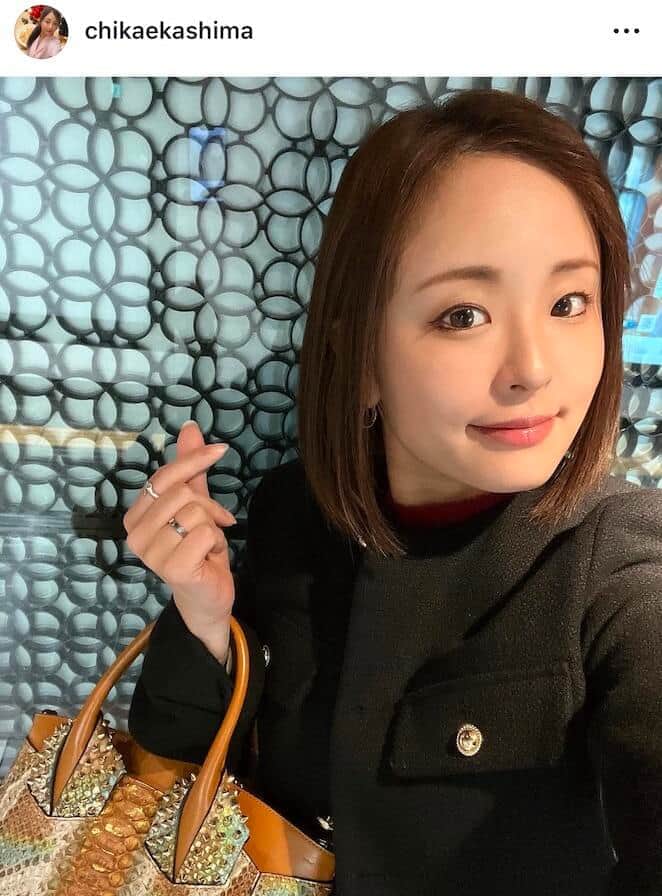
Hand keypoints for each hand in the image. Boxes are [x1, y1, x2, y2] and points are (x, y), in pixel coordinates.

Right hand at [123, 422, 237, 645]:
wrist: (207, 596)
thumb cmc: (198, 550)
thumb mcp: (195, 504)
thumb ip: (190, 470)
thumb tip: (190, 429)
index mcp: (135, 516)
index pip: (164, 476)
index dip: (194, 460)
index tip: (221, 450)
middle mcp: (134, 534)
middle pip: (183, 492)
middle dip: (209, 506)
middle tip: (214, 525)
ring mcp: (150, 553)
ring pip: (195, 511)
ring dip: (213, 527)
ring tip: (207, 544)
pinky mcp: (171, 568)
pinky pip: (204, 533)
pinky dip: (216, 542)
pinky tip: (209, 557)